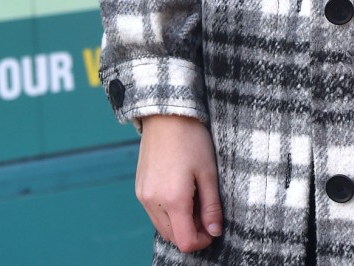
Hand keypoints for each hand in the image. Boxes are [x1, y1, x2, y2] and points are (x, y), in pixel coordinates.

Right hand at [136, 114, 223, 251]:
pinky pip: (153, 212)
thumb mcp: (208, 172)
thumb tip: (214, 231)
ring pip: (162, 226)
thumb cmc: (191, 138)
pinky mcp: (139, 188)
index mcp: (173, 199)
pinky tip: (180, 192)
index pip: (185, 241)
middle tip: (206, 212)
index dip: (201, 241)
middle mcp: (153, 201)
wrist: (166, 113)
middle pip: (172, 237)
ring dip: (178, 223)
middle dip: (191, 232)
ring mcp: (143, 195)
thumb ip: (211, 206)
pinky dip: (167, 212)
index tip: (212, 228)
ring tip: (194, 200)